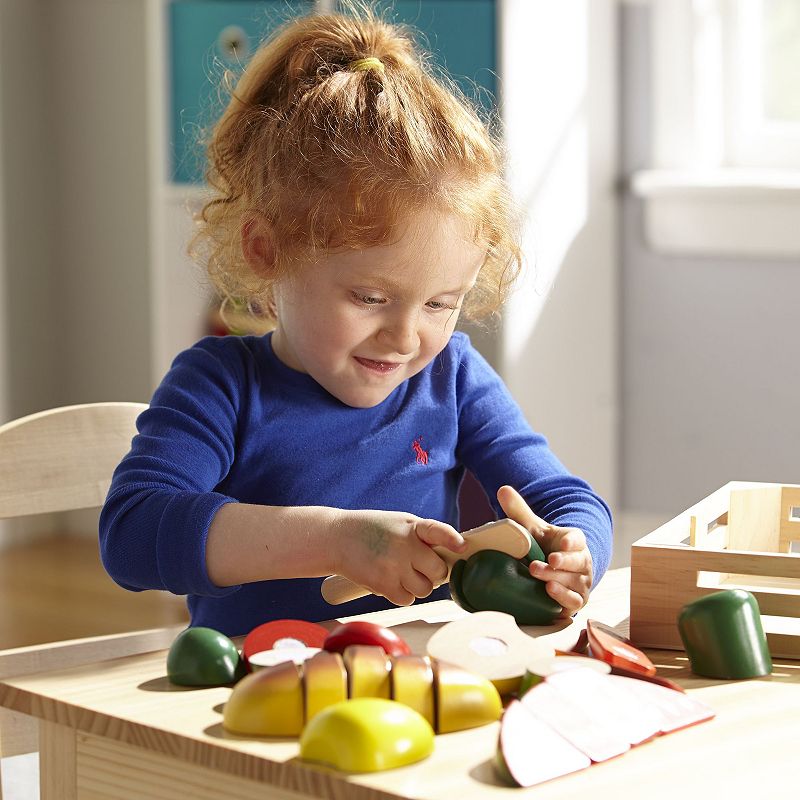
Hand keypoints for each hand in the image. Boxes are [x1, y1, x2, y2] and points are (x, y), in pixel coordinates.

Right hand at [331, 509, 465, 605]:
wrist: (336, 539)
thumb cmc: (373, 530)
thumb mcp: (399, 523)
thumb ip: (423, 536)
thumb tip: (451, 556)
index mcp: (411, 526)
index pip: (437, 531)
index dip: (451, 539)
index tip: (462, 547)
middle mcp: (404, 546)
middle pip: (438, 571)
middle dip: (434, 572)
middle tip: (422, 566)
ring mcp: (393, 567)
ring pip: (425, 589)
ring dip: (418, 585)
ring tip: (403, 572)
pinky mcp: (382, 585)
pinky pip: (407, 599)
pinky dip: (403, 594)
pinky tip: (392, 580)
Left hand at [497, 485, 592, 616]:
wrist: (551, 572)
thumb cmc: (543, 546)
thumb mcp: (532, 528)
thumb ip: (519, 510)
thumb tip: (503, 489)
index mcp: (573, 542)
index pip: (578, 539)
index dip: (572, 541)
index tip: (563, 542)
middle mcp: (581, 562)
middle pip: (578, 561)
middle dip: (564, 561)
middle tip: (549, 560)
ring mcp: (580, 582)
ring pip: (574, 582)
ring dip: (558, 579)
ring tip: (538, 574)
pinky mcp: (575, 600)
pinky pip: (574, 601)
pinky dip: (564, 597)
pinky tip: (549, 592)